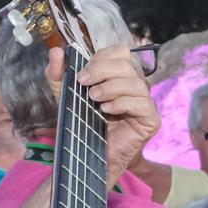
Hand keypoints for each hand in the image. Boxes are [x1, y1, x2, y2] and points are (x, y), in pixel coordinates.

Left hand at [44, 45, 158, 178]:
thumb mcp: (65, 95)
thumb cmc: (82, 124)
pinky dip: (122, 103)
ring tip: (94, 99)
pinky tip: (107, 110)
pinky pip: (142, 104)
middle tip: (83, 83)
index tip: (82, 73)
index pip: (120, 52)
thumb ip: (58, 74)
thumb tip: (56, 51)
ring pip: (136, 83)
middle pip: (127, 64)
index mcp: (119, 75)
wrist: (88, 156)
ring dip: (111, 88)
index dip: (102, 58)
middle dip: (102, 70)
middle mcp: (135, 86)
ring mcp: (145, 103)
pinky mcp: (151, 120)